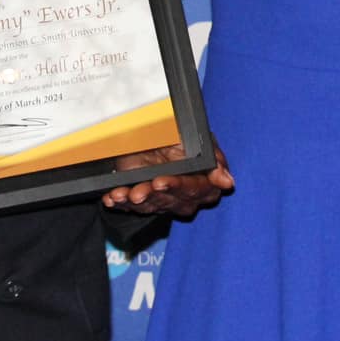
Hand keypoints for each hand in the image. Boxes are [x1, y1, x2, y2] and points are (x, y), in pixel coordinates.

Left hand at [102, 140, 233, 217]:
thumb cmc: (184, 138)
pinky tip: (112, 198)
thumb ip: (215, 160)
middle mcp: (183, 196)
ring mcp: (162, 200)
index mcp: (204, 183)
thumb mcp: (201, 140)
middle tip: (140, 190)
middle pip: (170, 200)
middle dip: (153, 195)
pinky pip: (130, 206)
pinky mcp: (142, 200)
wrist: (158, 134)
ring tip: (122, 194)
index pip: (196, 189)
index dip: (178, 187)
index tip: (162, 181)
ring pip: (149, 205)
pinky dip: (120, 201)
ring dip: (134, 200)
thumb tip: (227, 182)